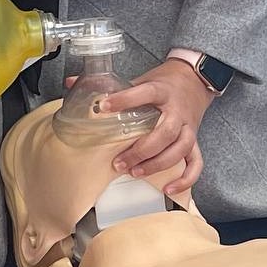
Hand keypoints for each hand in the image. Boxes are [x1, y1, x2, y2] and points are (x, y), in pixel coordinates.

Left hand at [104, 60, 210, 197]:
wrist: (194, 80)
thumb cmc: (163, 83)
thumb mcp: (140, 78)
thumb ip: (110, 85)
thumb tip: (70, 83)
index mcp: (161, 90)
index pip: (144, 93)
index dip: (125, 100)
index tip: (103, 107)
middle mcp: (177, 110)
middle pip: (165, 132)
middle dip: (141, 149)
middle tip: (118, 162)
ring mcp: (188, 127)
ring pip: (179, 149)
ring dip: (157, 164)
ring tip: (134, 173)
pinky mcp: (194, 140)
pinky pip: (196, 163)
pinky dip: (186, 179)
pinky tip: (169, 188)